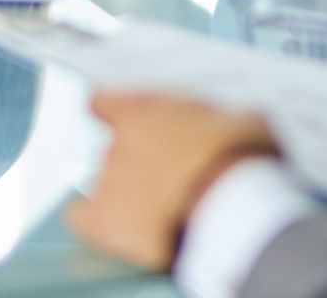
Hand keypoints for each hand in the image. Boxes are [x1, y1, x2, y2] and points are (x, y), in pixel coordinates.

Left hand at [67, 92, 279, 271]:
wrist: (232, 210)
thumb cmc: (241, 159)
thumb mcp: (243, 120)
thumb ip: (224, 117)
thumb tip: (239, 119)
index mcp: (142, 110)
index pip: (103, 101)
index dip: (113, 113)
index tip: (124, 121)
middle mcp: (116, 143)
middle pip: (114, 148)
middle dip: (141, 160)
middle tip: (174, 174)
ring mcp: (107, 184)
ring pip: (108, 182)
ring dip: (130, 191)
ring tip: (163, 206)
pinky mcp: (105, 222)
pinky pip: (82, 217)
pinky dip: (95, 220)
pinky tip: (117, 225)